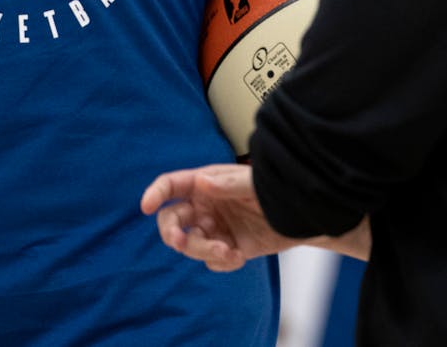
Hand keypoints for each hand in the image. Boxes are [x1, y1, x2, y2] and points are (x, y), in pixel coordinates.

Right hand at [140, 164, 305, 271]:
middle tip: (180, 240)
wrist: (301, 216)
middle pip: (172, 220)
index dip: (155, 194)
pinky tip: (239, 257)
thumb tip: (201, 184)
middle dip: (172, 233)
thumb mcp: (254, 183)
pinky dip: (221, 262)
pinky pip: (211, 262)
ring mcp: (214, 229)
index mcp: (205, 184)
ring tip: (228, 252)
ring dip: (203, 251)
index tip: (145, 206)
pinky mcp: (226, 249)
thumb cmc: (275, 189)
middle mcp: (205, 207)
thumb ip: (228, 184)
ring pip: (191, 244)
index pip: (172, 186)